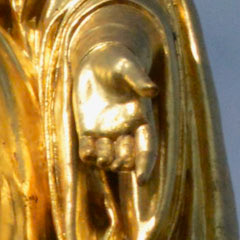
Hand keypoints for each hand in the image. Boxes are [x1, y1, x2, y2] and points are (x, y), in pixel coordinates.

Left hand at [72, 38, 157, 182]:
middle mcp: (125, 130)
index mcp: (141, 119)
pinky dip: (87, 155)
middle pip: (127, 159)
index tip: (142, 181)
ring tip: (98, 146)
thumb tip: (152, 90)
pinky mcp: (87, 130)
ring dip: (104, 160)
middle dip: (121, 163)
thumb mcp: (128, 68)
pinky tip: (87, 147)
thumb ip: (139, 81)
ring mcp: (106, 132)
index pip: (147, 148)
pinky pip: (88, 152)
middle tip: (112, 155)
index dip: (145, 166)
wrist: (96, 58)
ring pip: (108, 159)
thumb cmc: (117, 61)